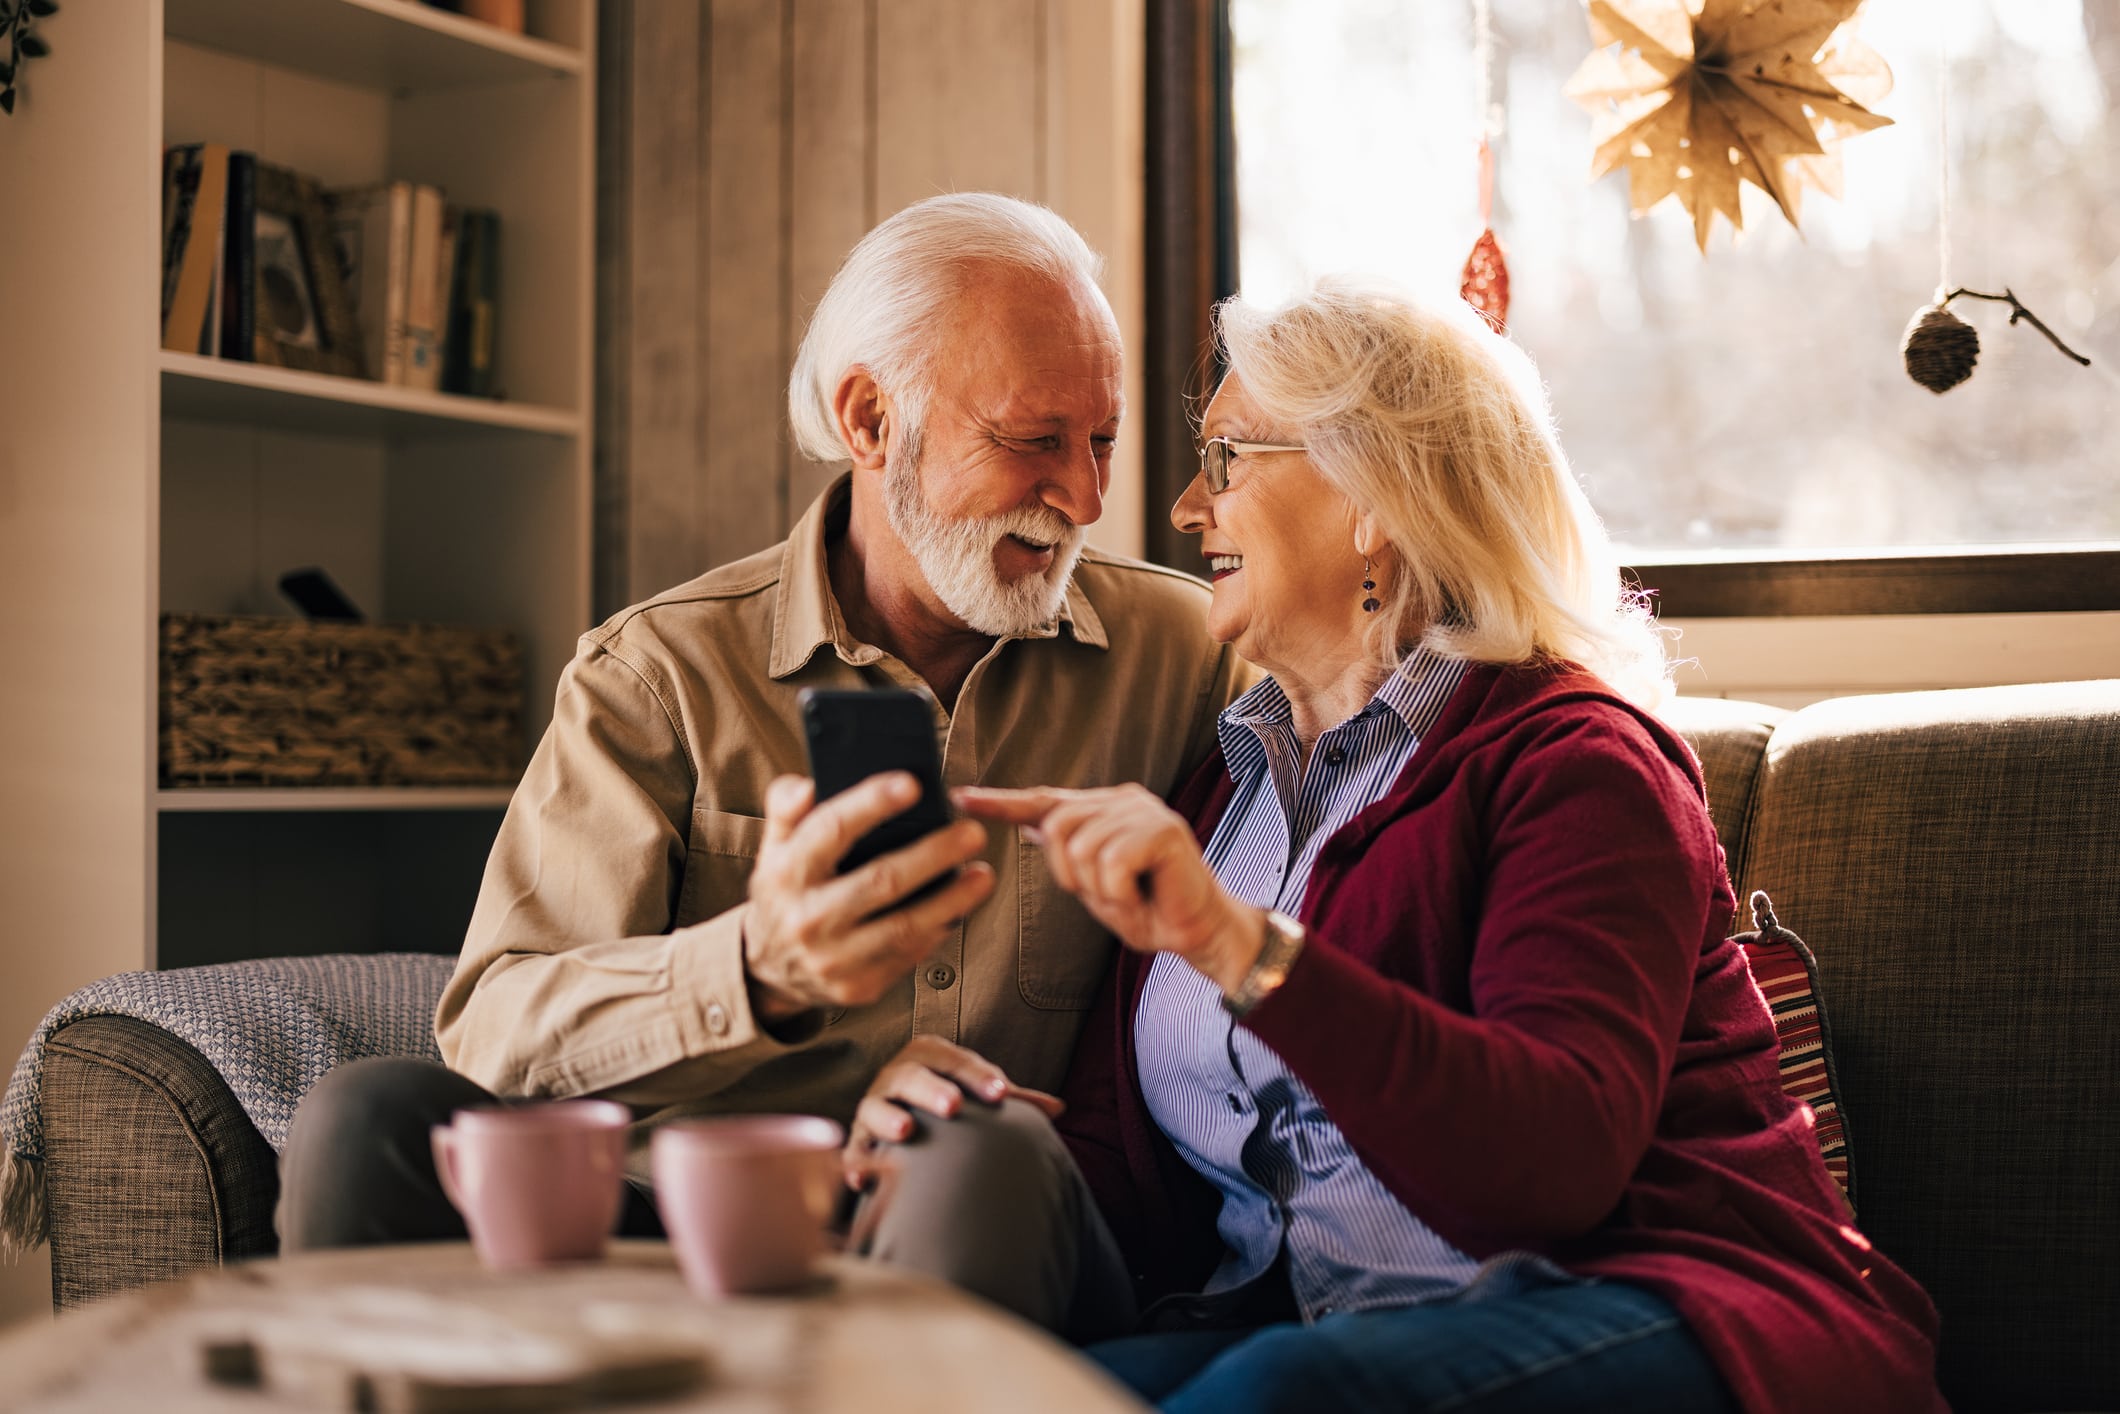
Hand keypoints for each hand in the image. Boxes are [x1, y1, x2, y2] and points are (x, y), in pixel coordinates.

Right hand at [742, 773, 994, 1020]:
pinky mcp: (857, 986)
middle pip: (881, 882)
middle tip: (972, 833)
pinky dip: (938, 930)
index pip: (831, 830)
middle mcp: (808, 918)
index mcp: (788, 873)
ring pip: (904, 927)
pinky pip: (908, 955)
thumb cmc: (785, 892)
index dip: (871, 804)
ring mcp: (833, 958)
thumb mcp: (773, 846)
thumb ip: (787, 807)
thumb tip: (809, 784)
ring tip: (983, 875)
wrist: (769, 968)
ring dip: (952, 901)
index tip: (911, 785)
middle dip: (933, 855)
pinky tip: (960, 908)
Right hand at [842, 1036, 1064, 1189]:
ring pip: (873, 1108)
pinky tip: (864, 1181)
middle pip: (910, 1077)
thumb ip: (1013, 1100)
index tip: (1001, 1094)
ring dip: (887, 1118)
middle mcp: (895, 1078)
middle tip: (953, 1107)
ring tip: (906, 1132)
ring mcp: (873, 1109)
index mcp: (928, 1057)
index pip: (953, 1060)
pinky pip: (851, 1152)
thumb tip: (1060, 1107)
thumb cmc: (950, 1102)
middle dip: (931, 1089)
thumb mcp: (978, 1096)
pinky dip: (855, 1164)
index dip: (976, 1074)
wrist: (904, 1119)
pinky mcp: (857, 1143)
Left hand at [956, 784, 1263, 993]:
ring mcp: (1144, 811)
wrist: (1200, 933)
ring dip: (1100, 889)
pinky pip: (1112, 863)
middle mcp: (1122, 800)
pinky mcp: (1163, 830)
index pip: (1044, 801)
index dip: (1000, 802)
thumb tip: (1032, 825)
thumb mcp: (1095, 885)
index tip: (960, 798)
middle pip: (1056, 828)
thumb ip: (1068, 855)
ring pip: (1081, 849)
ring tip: (1132, 894)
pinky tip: (1144, 895)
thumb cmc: (1150, 910)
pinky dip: (1121, 892)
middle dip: (1070, 875)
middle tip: (1109, 894)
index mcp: (1104, 810)